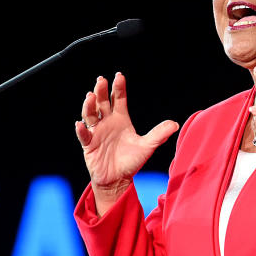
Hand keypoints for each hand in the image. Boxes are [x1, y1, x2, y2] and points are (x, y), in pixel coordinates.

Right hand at [76, 72, 178, 214]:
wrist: (118, 179)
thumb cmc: (131, 161)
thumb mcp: (147, 146)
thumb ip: (159, 134)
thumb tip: (175, 124)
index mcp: (121, 119)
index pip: (119, 99)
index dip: (119, 88)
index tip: (119, 76)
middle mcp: (107, 122)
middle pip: (103, 103)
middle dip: (101, 91)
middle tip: (101, 80)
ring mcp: (97, 132)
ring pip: (90, 115)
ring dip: (89, 106)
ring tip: (90, 96)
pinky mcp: (89, 144)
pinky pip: (84, 135)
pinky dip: (81, 130)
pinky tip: (80, 124)